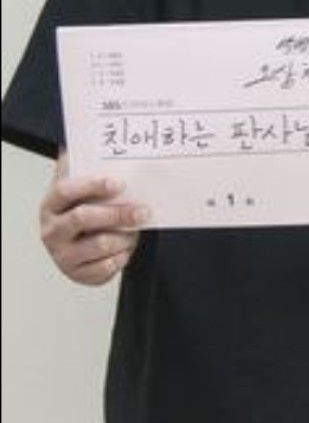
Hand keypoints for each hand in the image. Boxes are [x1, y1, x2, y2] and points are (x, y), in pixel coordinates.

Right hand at [40, 169, 145, 285]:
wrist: (83, 246)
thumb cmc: (88, 212)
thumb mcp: (85, 193)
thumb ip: (91, 172)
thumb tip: (99, 149)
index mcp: (51, 205)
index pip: (65, 191)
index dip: (93, 186)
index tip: (120, 184)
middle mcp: (51, 231)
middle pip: (83, 217)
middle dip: (117, 214)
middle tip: (143, 211)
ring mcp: (61, 255)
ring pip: (100, 244)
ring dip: (124, 237)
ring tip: (133, 231)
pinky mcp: (76, 274)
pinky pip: (106, 266)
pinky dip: (122, 257)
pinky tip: (124, 249)